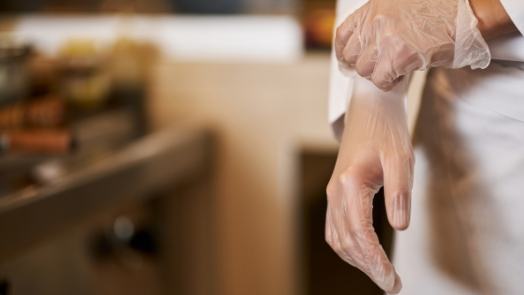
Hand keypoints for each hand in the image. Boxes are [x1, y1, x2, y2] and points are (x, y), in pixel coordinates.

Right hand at [325, 78, 413, 292]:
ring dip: (357, 260)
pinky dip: (347, 247)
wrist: (370, 108)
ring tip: (380, 273)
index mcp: (350, 185)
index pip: (360, 235)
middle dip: (368, 267)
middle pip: (347, 242)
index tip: (392, 281)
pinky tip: (361, 254)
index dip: (376, 262)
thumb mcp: (400, 158)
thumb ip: (399, 192)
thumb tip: (400, 226)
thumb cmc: (387, 130)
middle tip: (391, 284)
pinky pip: (334, 228)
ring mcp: (333, 193)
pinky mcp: (336, 192)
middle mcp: (336, 192)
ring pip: (338, 238)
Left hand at [335, 0, 490, 89]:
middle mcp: (376, 21)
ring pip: (365, 70)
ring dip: (379, 74)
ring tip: (396, 69)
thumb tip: (366, 46)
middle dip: (366, 65)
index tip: (350, 62)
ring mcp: (386, 38)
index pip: (343, 34)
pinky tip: (403, 74)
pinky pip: (381, 80)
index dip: (345, 52)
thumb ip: (380, 21)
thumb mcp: (401, 6)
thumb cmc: (442, 10)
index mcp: (374, 7)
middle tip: (382, 67)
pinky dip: (390, 83)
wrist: (469, 12)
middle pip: (353, 55)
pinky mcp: (399, 55)